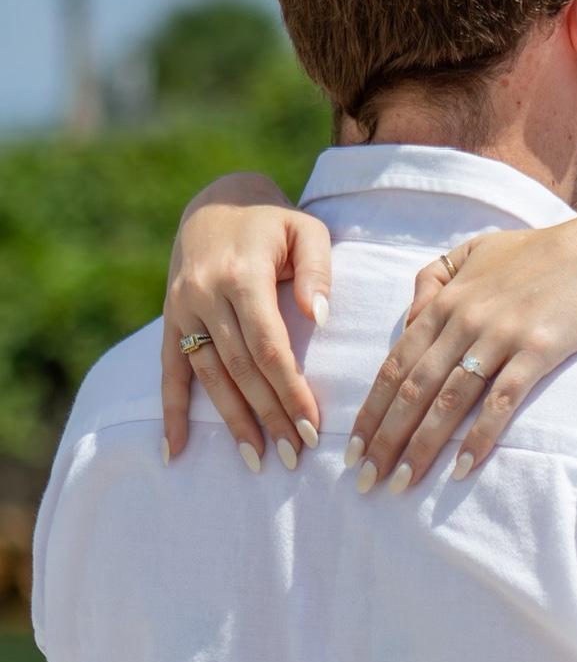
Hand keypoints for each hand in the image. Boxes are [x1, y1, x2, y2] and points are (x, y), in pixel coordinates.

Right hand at [161, 173, 331, 469]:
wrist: (218, 200)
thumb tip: (321, 315)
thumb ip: (318, 269)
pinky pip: (169, 371)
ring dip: (232, 421)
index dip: (289, 390)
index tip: (312, 426)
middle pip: (241, 369)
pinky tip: (177, 450)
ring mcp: (183, 309)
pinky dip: (172, 412)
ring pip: (209, 376)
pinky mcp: (171, 319)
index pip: (269, 346)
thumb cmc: (275, 221)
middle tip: (294, 455)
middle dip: (269, 415)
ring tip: (258, 460)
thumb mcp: (307, 229)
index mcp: (243, 276)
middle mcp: (206, 295)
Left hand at [349, 210, 576, 490]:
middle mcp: (464, 319)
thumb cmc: (541, 253)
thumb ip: (435, 277)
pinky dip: (478, 437)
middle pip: (412, 389)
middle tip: (365, 480)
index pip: (394, 364)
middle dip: (384, 438)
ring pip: (448, 400)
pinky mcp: (537, 350)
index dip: (370, 410)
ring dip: (420, 446)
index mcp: (445, 300)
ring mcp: (500, 335)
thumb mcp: (478, 250)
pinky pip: (500, 402)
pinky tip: (461, 468)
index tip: (351, 448)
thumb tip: (409, 317)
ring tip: (400, 483)